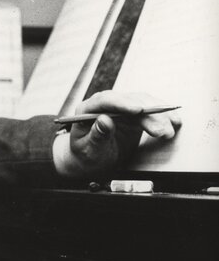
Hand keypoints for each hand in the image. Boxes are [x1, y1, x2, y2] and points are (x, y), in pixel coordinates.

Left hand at [53, 90, 181, 178]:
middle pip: (128, 101)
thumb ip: (96, 135)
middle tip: (161, 130)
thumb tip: (104, 120)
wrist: (93, 160)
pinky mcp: (133, 114)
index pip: (105, 100)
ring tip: (170, 129)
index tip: (138, 110)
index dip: (122, 103)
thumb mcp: (89, 150)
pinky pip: (150, 111)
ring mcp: (120, 107)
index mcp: (87, 109)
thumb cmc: (87, 155)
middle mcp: (105, 104)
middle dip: (148, 114)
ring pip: (143, 104)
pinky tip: (174, 122)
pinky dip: (163, 116)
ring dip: (159, 115)